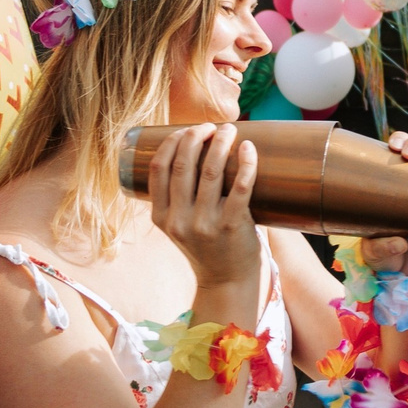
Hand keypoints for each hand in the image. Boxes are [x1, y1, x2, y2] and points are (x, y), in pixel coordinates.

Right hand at [148, 123, 261, 289]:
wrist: (227, 281)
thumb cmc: (207, 246)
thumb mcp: (179, 225)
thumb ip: (178, 198)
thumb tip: (191, 152)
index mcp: (161, 217)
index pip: (158, 169)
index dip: (172, 143)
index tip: (187, 129)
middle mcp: (179, 220)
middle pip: (184, 165)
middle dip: (196, 137)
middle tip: (211, 126)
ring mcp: (205, 223)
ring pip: (211, 171)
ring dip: (221, 143)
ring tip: (230, 130)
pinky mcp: (232, 225)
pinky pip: (241, 187)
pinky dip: (246, 163)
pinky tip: (249, 148)